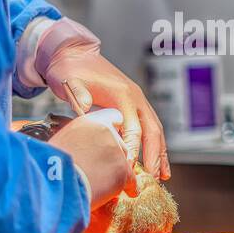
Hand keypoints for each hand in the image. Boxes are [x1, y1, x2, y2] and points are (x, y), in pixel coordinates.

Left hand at [45, 52, 168, 178]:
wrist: (74, 54)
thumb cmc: (71, 69)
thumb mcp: (70, 79)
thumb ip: (78, 92)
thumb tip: (85, 104)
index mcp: (123, 94)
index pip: (134, 128)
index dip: (133, 150)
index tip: (129, 169)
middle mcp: (135, 98)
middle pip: (152, 130)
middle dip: (155, 155)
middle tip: (153, 178)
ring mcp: (136, 101)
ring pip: (155, 130)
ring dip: (160, 153)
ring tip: (163, 176)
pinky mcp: (133, 105)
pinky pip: (149, 128)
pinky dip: (155, 145)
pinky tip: (156, 161)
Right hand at [49, 113, 135, 208]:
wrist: (54, 183)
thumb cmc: (50, 166)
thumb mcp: (62, 141)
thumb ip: (79, 139)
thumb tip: (83, 149)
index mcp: (89, 121)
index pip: (113, 117)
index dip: (113, 130)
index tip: (108, 142)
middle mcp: (106, 131)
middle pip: (121, 143)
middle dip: (114, 156)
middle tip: (101, 169)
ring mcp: (116, 151)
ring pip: (126, 162)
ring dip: (118, 172)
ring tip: (102, 183)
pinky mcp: (123, 170)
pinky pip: (132, 180)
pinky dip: (129, 187)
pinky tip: (127, 192)